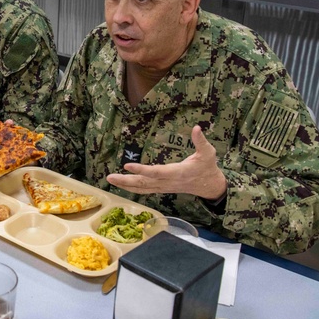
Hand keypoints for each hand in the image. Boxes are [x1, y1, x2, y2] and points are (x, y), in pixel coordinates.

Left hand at [106, 125, 227, 199]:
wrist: (209, 185)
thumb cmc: (207, 167)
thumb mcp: (208, 153)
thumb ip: (201, 141)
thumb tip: (197, 128)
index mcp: (177, 173)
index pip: (156, 172)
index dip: (142, 170)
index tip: (127, 165)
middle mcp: (168, 182)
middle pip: (144, 183)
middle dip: (126, 181)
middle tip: (109, 177)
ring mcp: (164, 187)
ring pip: (142, 188)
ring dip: (125, 185)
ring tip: (110, 179)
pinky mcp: (162, 188)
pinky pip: (144, 190)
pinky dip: (132, 188)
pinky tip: (121, 185)